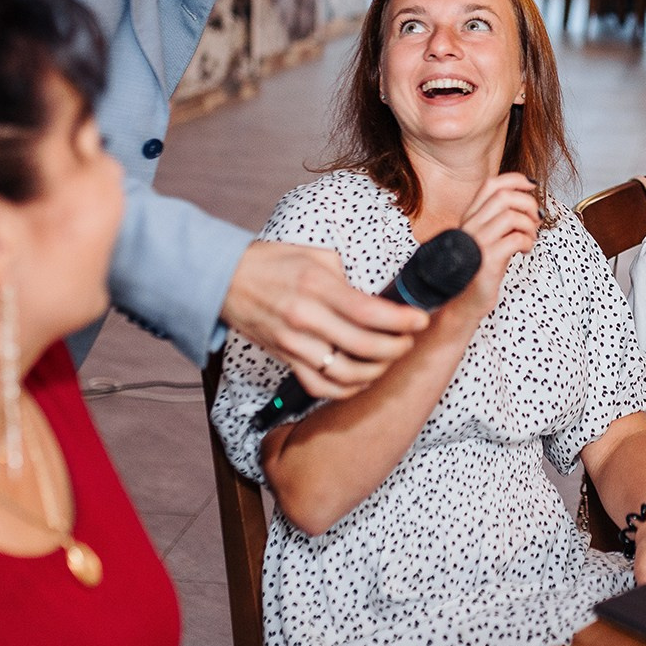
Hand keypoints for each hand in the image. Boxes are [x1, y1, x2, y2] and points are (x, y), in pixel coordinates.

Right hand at [221, 241, 426, 399]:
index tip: (421, 319)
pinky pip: (320, 386)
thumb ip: (347, 280)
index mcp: (316, 286)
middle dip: (396, 346)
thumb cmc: (273, 263)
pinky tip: (362, 378)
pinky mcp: (284, 359)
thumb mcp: (315, 256)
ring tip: (389, 358)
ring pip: (344, 373)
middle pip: (363, 346)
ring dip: (376, 371)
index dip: (401, 320)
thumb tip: (379, 300)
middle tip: (409, 339)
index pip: (368, 312)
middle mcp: (305, 318)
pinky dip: (346, 389)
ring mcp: (293, 343)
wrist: (224, 279)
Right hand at [453, 172, 541, 324]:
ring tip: (530, 238)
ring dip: (529, 225)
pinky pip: (515, 239)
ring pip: (511, 216)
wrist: (464, 301)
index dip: (514, 179)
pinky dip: (528, 241)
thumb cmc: (480, 269)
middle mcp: (470, 225)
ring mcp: (477, 242)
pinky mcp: (487, 260)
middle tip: (535, 219)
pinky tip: (525, 250)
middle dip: (528, 204)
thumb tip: (530, 206)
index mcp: (470, 217)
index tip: (531, 186)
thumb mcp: (488, 238)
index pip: (490, 184)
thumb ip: (500, 220)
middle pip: (504, 196)